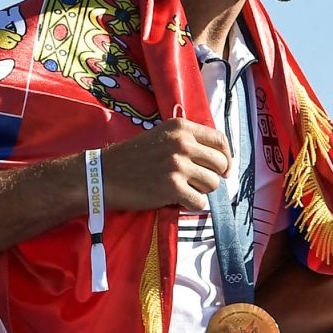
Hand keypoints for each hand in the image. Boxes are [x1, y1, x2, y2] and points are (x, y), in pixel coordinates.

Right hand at [101, 118, 230, 211]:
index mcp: (181, 127)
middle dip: (214, 177)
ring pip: (213, 185)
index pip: (220, 141)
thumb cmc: (134, 157)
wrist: (105, 174)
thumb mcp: (162, 136)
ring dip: (201, 191)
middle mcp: (181, 143)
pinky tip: (176, 201)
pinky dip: (190, 205)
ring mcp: (177, 165)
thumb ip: (188, 140)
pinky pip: (199, 202)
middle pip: (220, 164)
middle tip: (198, 183)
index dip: (227, 157)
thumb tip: (220, 158)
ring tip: (183, 190)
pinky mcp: (171, 187)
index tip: (223, 170)